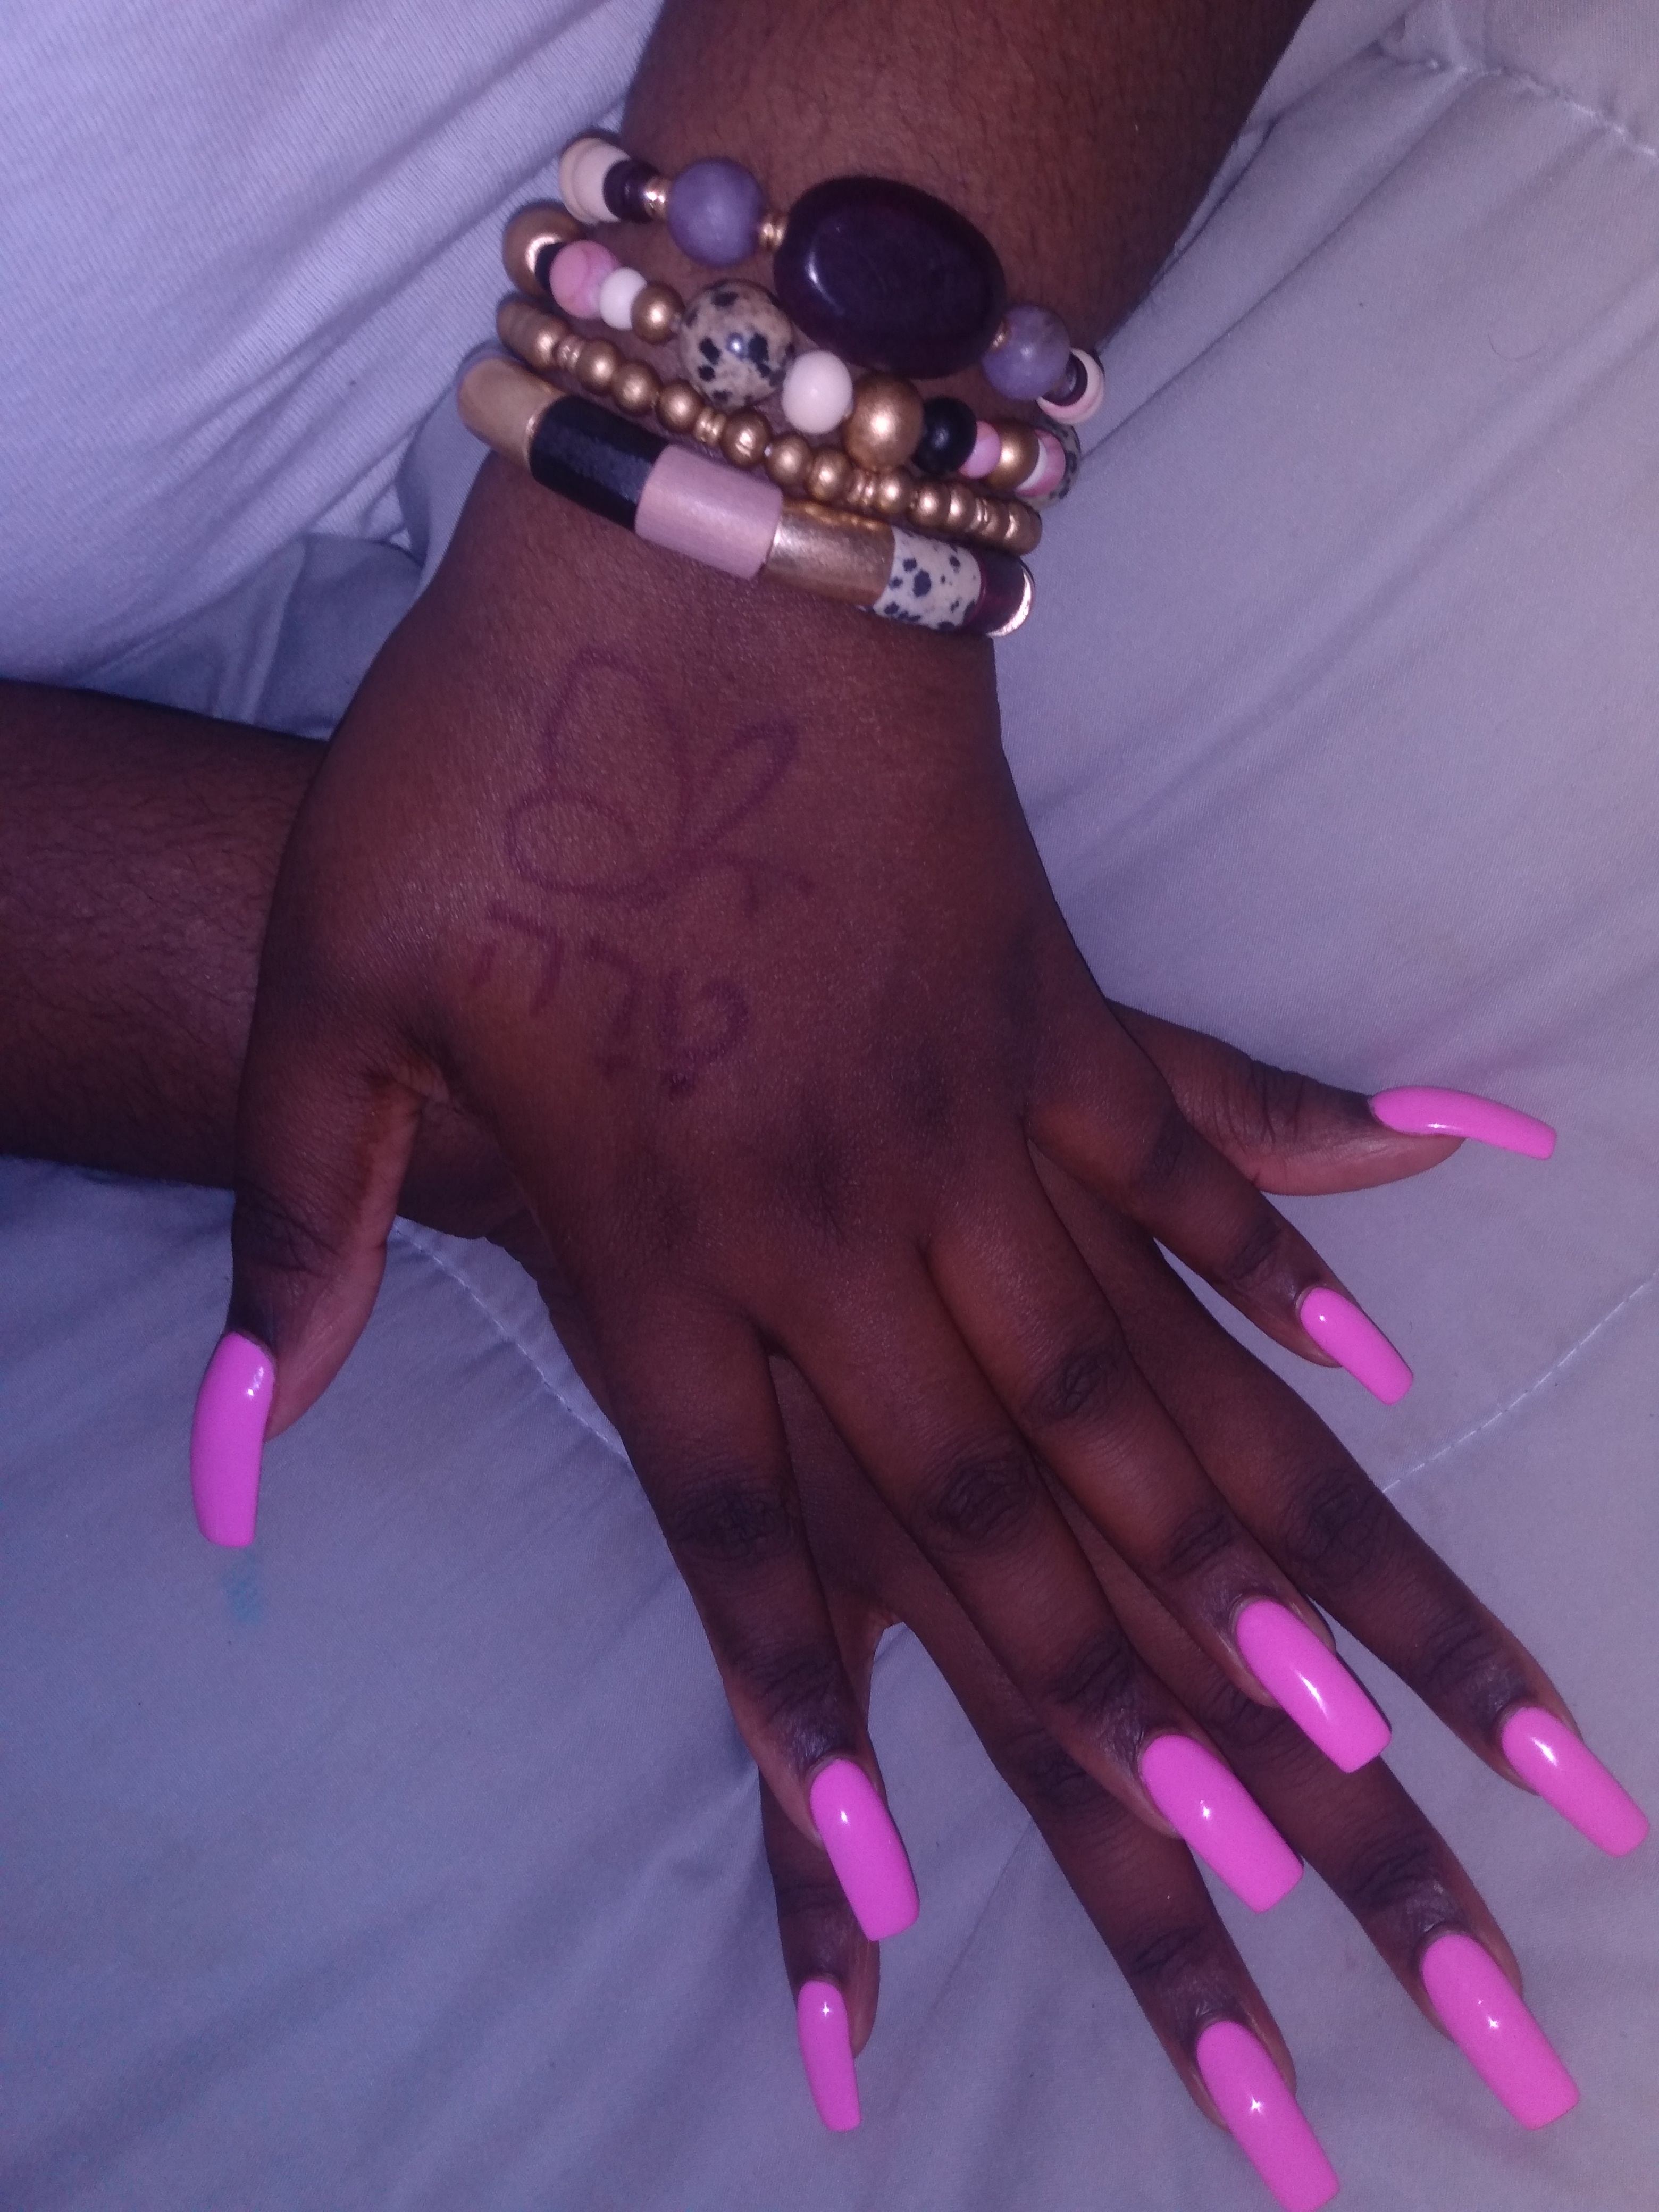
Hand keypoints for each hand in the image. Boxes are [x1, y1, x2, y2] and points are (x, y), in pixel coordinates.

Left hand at [210, 455, 1446, 1921]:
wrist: (691, 552)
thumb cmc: (491, 766)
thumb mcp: (336, 998)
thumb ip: (310, 1238)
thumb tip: (240, 1460)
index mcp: (656, 1227)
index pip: (732, 1519)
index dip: (791, 1697)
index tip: (865, 1871)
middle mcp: (836, 1211)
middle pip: (970, 1488)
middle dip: (1081, 1686)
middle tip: (1207, 1842)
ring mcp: (969, 1113)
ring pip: (1108, 1372)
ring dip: (1207, 1544)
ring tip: (1313, 1688)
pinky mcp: (1052, 1009)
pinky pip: (1187, 1167)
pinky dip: (1280, 1266)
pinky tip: (1372, 1360)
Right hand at [759, 1056, 1640, 2197]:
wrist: (669, 1056)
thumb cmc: (899, 1062)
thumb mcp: (1102, 1059)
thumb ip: (1279, 1121)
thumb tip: (1488, 1121)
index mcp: (1138, 1370)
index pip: (1337, 1538)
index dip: (1460, 1664)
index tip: (1584, 1799)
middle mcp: (1043, 1477)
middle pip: (1239, 1707)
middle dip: (1377, 1871)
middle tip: (1511, 2049)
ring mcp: (899, 1534)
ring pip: (1052, 1770)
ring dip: (1166, 1939)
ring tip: (1273, 2116)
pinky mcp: (770, 1556)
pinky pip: (801, 1753)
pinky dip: (819, 1892)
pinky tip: (861, 2031)